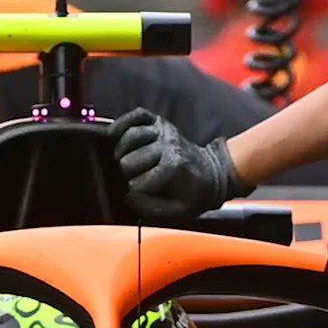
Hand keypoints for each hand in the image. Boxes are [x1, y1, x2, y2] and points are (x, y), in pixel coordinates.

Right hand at [110, 110, 247, 222]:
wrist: (213, 172)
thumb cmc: (194, 193)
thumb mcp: (179, 211)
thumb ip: (152, 209)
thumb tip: (128, 197)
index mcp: (173, 168)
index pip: (137, 183)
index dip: (135, 190)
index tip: (142, 191)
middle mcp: (168, 146)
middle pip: (128, 160)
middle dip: (127, 172)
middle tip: (133, 175)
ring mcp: (164, 130)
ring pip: (129, 136)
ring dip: (121, 150)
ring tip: (124, 159)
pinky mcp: (160, 121)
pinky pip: (135, 115)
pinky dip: (121, 123)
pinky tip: (114, 135)